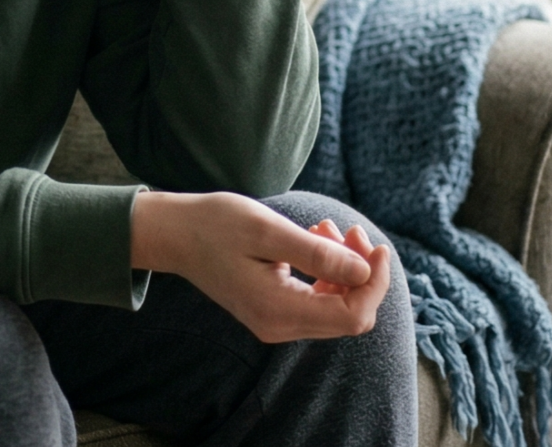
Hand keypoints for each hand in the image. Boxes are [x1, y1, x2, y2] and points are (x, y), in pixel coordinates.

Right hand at [130, 189, 397, 343]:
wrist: (175, 235)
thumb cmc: (215, 224)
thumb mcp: (267, 230)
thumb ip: (316, 254)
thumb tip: (364, 272)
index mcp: (278, 310)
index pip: (352, 315)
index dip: (375, 283)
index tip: (376, 246)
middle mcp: (279, 327)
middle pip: (349, 316)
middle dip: (361, 273)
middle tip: (349, 229)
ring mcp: (276, 324)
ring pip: (336, 309)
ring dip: (344, 270)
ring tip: (326, 228)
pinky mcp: (273, 313)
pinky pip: (317, 302)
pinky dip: (327, 274)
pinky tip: (315, 241)